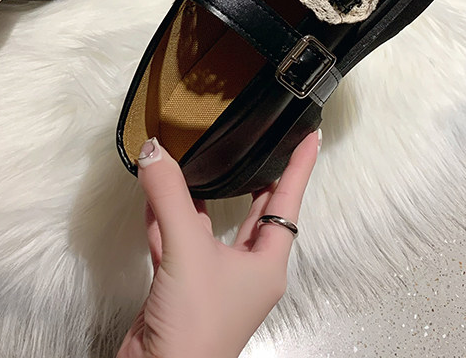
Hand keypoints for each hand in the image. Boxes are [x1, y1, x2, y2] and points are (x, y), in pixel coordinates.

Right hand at [116, 130, 319, 357]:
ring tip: (196, 159)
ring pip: (209, 224)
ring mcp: (213, 278)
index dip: (300, 166)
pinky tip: (155, 195)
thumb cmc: (196, 329)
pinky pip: (177, 241)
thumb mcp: (187, 250)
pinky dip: (166, 218)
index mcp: (267, 263)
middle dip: (254, 177)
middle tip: (259, 143)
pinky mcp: (183, 285)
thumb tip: (154, 151)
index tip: (311, 136)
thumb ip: (170, 196)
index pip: (289, 200)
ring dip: (198, 194)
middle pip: (254, 210)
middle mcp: (245, 268)